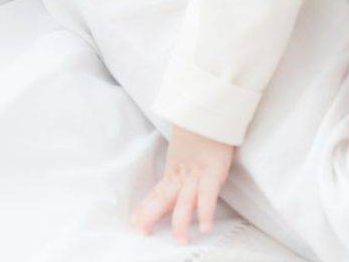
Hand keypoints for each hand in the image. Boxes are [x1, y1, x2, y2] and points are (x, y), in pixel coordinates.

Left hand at [129, 126, 234, 243]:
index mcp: (175, 169)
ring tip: (180, 239)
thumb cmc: (202, 127)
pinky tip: (204, 226)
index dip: (145, 207)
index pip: (157, 192)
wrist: (210, 110)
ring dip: (181, 222)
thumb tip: (181, 170)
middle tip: (141, 231)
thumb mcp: (187, 148)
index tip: (134, 221)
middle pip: (164, 198)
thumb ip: (183, 162)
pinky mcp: (214, 171)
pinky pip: (208, 195)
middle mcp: (183, 174)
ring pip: (185, 201)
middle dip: (152, 216)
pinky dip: (205, 211)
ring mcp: (197, 174)